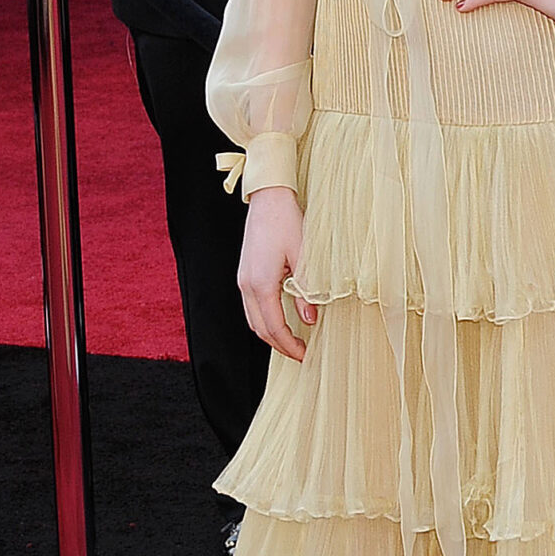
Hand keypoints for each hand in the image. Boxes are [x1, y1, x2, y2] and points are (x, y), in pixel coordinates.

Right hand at [238, 187, 315, 358]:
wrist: (268, 200)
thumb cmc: (287, 223)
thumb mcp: (304, 258)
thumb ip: (306, 292)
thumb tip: (311, 320)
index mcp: (261, 284)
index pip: (274, 327)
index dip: (290, 346)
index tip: (306, 355)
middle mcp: (247, 285)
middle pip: (260, 329)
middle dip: (280, 346)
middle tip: (301, 354)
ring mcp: (243, 280)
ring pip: (253, 320)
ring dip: (271, 335)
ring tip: (293, 341)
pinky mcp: (245, 275)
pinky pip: (252, 307)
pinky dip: (265, 320)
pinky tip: (282, 321)